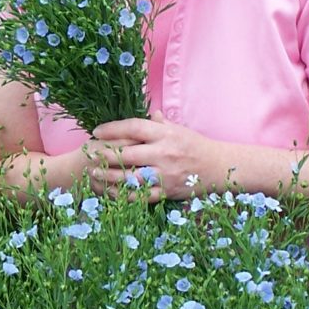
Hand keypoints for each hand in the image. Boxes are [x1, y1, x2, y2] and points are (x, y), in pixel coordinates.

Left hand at [85, 111, 219, 200]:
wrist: (220, 167)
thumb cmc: (196, 145)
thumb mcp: (179, 129)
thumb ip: (160, 123)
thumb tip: (148, 112)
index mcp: (165, 134)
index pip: (133, 127)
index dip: (112, 129)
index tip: (97, 131)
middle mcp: (163, 153)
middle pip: (127, 153)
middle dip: (105, 154)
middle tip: (89, 154)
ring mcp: (165, 174)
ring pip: (130, 177)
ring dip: (109, 176)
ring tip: (94, 174)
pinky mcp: (167, 192)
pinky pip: (141, 196)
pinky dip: (124, 195)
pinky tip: (111, 193)